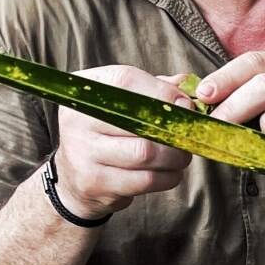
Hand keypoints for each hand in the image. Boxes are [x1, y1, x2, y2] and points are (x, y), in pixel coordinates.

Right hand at [53, 66, 195, 218]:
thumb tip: (188, 85)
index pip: (126, 81)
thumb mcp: (123, 105)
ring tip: (182, 156)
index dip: (162, 92)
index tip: (185, 106)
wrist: (75, 179)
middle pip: (140, 121)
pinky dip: (168, 177)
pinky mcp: (95, 183)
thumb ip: (155, 89)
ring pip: (146, 153)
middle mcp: (78, 120)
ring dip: (175, 156)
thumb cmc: (108, 135)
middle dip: (175, 130)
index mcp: (84, 92)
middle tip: (189, 136)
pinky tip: (171, 173)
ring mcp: (83, 153)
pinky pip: (145, 180)